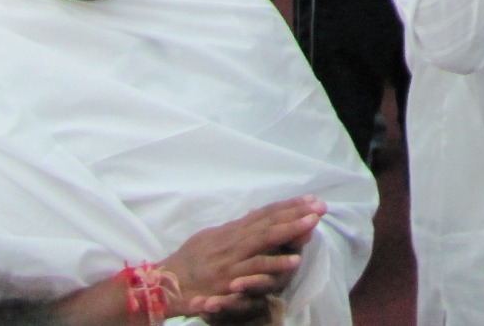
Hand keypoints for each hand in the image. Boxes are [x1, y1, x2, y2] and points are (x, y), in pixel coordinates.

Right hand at [161, 196, 324, 319]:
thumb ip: (234, 230)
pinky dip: (274, 264)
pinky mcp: (226, 279)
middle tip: (321, 207)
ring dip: (289, 232)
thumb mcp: (210, 238)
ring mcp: (230, 259)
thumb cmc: (186, 263)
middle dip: (296, 214)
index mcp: (230, 231)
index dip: (287, 206)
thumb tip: (254, 216)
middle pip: (268, 222)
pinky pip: (254, 270)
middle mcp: (232, 240)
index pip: (263, 214)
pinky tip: (293, 261)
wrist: (162, 283)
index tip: (310, 200)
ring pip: (264, 241)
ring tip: (313, 225)